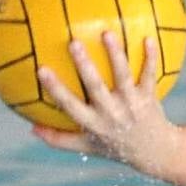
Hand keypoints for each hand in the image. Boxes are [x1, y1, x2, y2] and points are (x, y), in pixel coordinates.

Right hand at [34, 32, 178, 174]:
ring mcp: (132, 104)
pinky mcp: (149, 97)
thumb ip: (59, 138)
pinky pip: (150, 74)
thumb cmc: (116, 146)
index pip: (70, 105)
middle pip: (96, 86)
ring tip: (107, 33)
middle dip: (84, 65)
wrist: (155, 153)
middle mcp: (112, 114)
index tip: (41, 69)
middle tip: (73, 42)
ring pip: (123, 76)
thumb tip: (31, 127)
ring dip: (116, 55)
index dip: (56, 89)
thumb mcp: (87, 146)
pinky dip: (151, 57)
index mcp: (94, 124)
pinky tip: (148, 37)